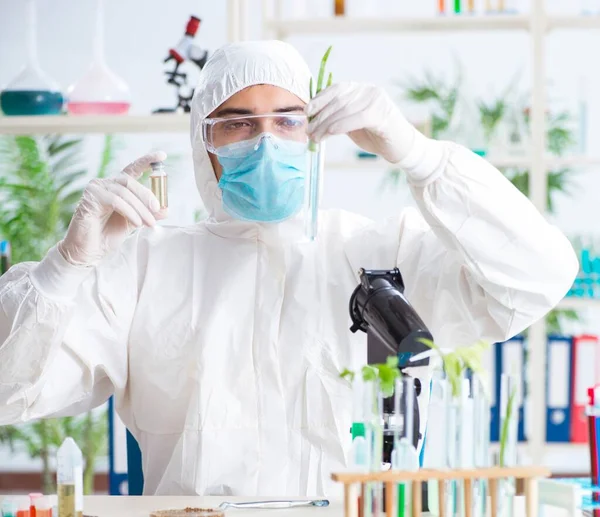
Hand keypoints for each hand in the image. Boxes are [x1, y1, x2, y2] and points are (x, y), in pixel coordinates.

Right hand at [58, 152, 166, 266]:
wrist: (90, 251)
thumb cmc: (108, 235)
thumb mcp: (134, 223)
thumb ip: (148, 214)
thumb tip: (167, 209)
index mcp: (117, 186)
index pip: (132, 168)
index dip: (147, 161)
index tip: (162, 155)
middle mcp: (105, 184)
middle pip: (130, 181)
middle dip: (147, 196)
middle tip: (157, 210)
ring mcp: (96, 189)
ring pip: (124, 192)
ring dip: (140, 209)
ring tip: (149, 224)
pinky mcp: (90, 198)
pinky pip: (116, 201)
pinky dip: (130, 212)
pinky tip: (137, 223)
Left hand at [305, 82, 417, 163]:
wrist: (401, 148)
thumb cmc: (375, 136)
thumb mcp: (352, 124)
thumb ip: (337, 117)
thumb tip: (313, 119)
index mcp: (361, 90)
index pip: (336, 89)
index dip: (320, 99)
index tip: (307, 112)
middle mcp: (369, 91)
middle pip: (338, 101)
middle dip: (320, 117)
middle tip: (309, 132)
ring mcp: (377, 101)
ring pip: (344, 110)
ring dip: (326, 125)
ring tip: (315, 138)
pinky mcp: (383, 114)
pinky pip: (357, 118)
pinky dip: (341, 125)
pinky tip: (330, 133)